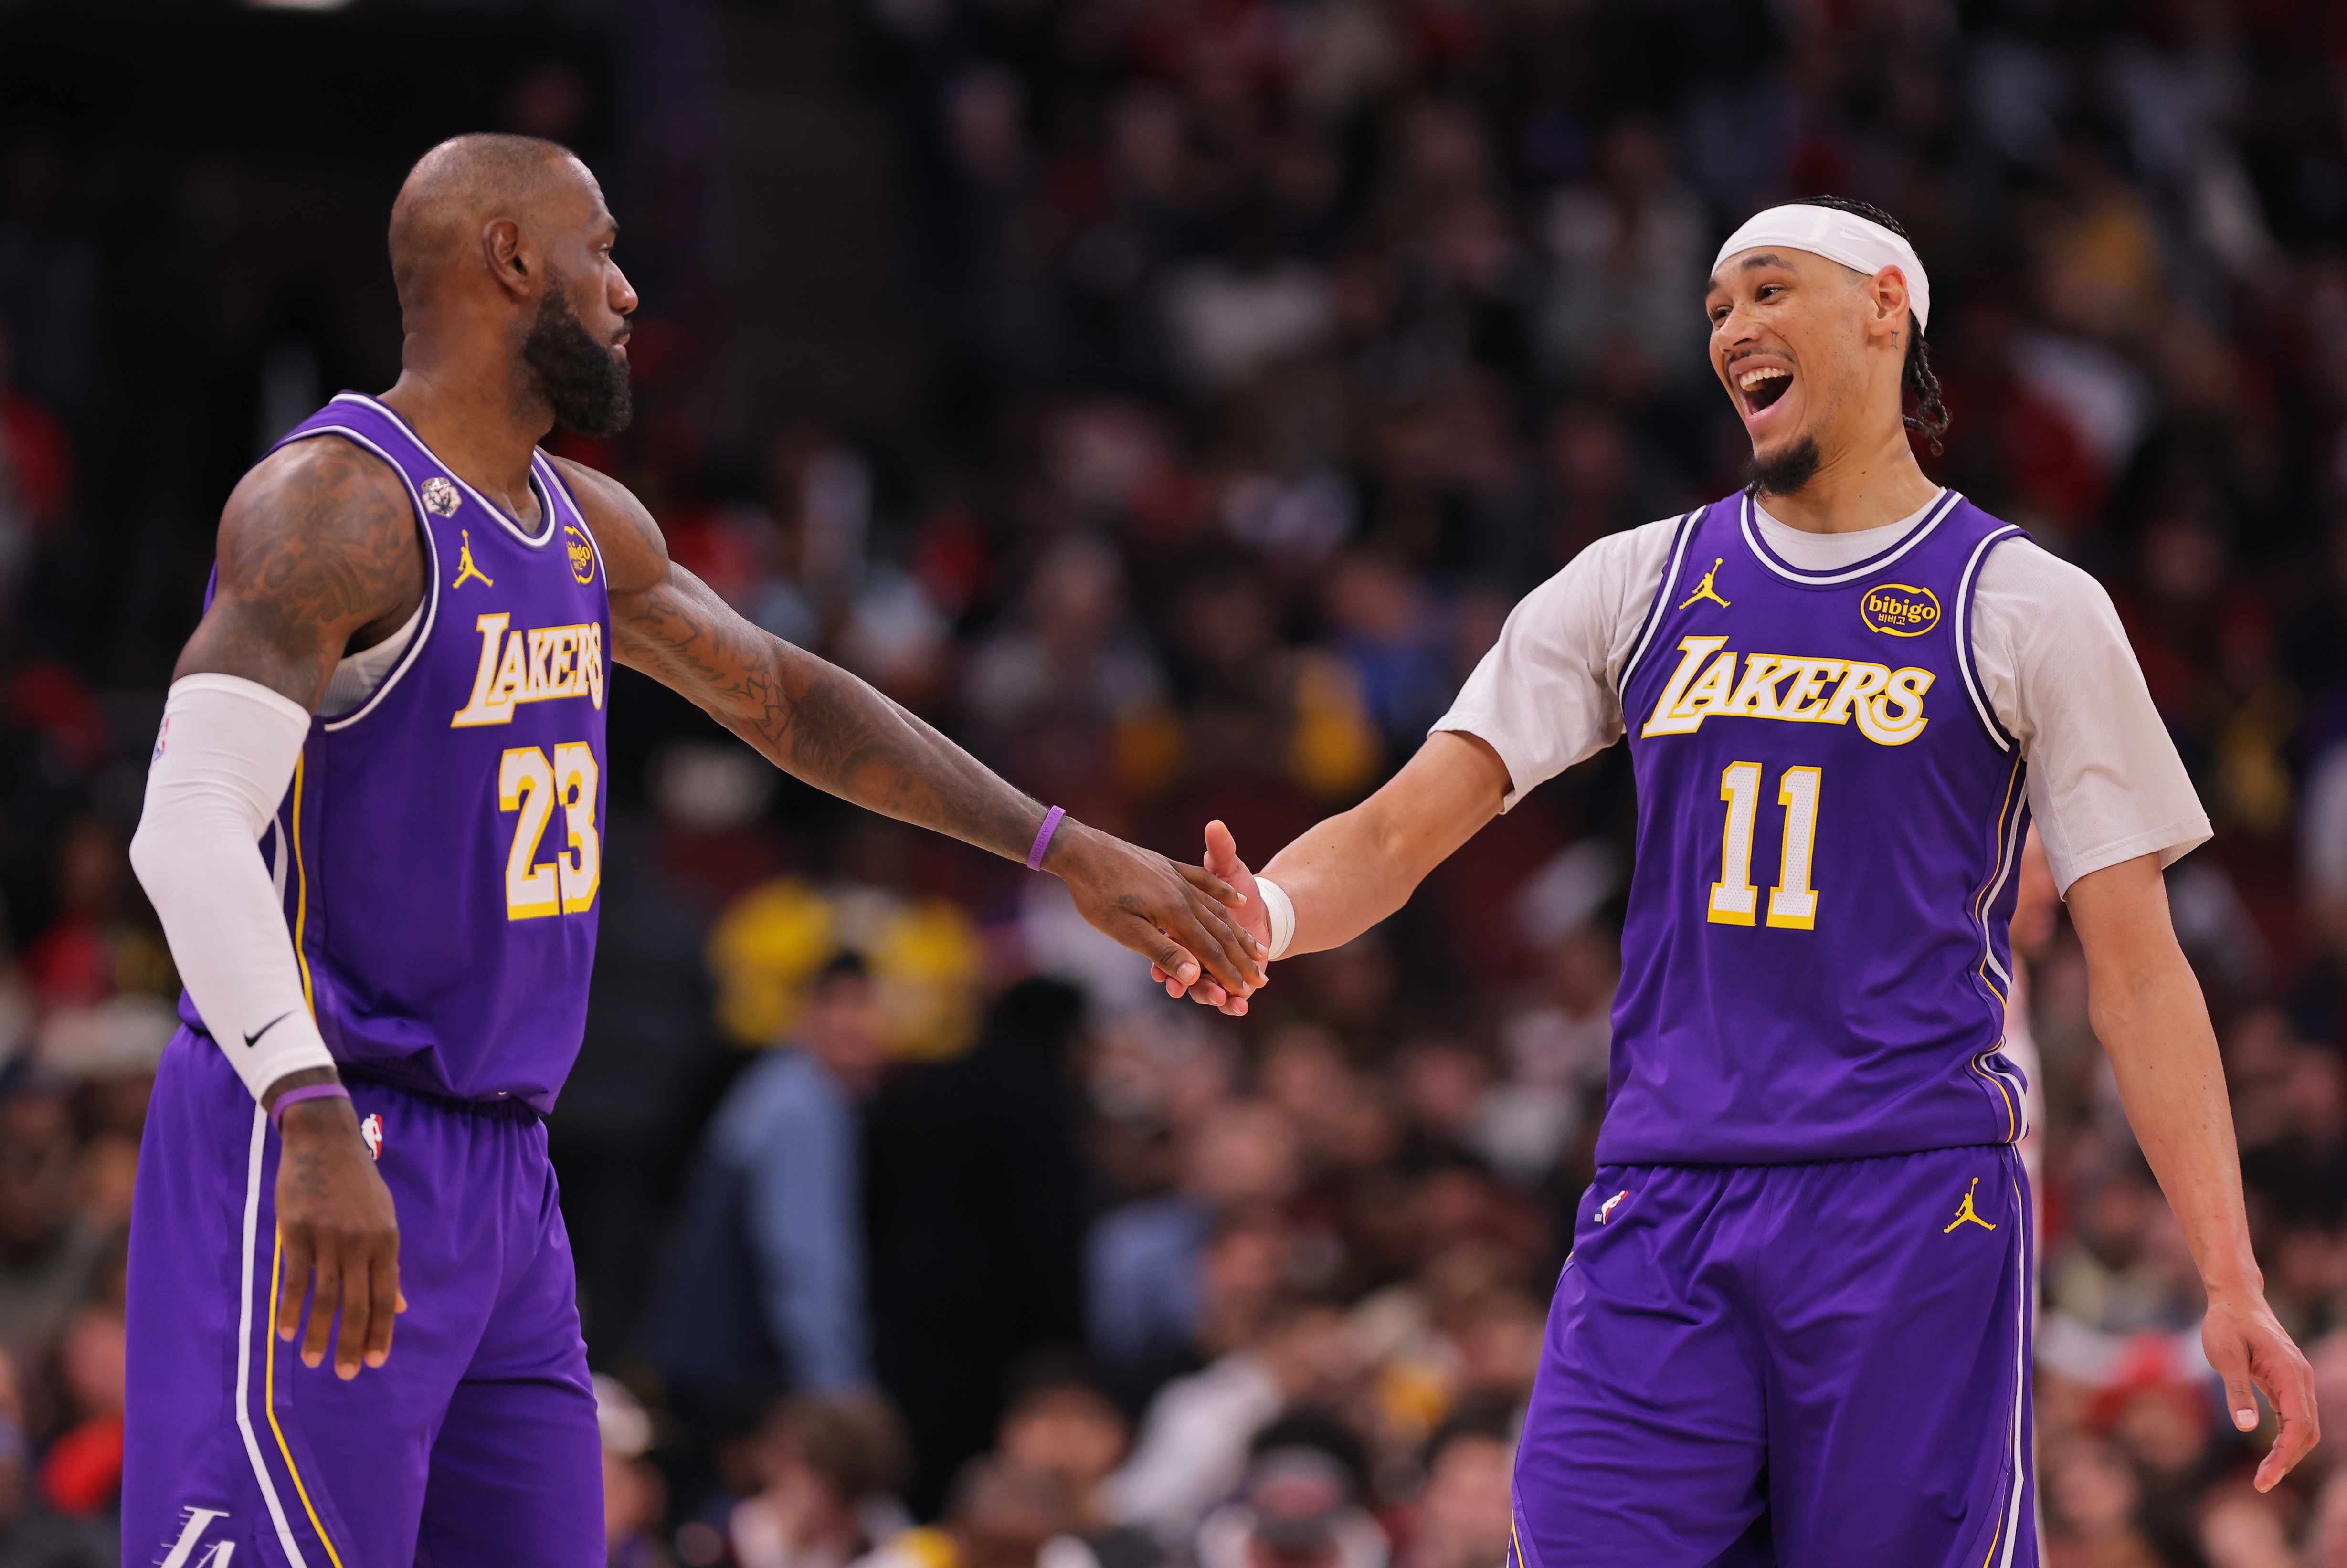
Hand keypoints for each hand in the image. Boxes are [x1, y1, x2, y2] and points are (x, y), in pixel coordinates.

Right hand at [270, 1077, 404, 1378]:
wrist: (325, 1142)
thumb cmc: (357, 1185)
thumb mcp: (383, 1219)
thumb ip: (387, 1265)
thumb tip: (401, 1305)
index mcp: (386, 1241)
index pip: (386, 1297)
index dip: (382, 1332)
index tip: (375, 1362)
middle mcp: (361, 1243)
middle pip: (358, 1304)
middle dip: (352, 1343)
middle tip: (346, 1374)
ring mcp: (328, 1238)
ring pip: (325, 1297)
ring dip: (317, 1334)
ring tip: (311, 1362)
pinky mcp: (297, 1233)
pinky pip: (293, 1279)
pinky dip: (289, 1309)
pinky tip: (284, 1333)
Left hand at [1049, 819, 1265, 998]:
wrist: (1082, 850)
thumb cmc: (1097, 895)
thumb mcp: (1123, 930)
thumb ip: (1161, 951)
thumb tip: (1192, 974)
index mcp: (1174, 914)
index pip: (1209, 951)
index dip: (1228, 973)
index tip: (1245, 992)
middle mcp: (1184, 895)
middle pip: (1220, 932)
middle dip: (1242, 958)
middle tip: (1260, 978)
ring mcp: (1178, 879)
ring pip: (1217, 910)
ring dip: (1238, 932)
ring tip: (1258, 947)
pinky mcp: (1169, 867)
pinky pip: (1205, 881)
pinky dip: (1224, 893)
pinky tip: (1238, 900)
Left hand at [2203, 1285, 2318, 1490]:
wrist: (2235, 1299)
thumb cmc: (2226, 1322)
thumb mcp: (2224, 1353)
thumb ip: (2236, 1389)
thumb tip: (2245, 1428)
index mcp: (2290, 1373)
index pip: (2298, 1426)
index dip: (2285, 1456)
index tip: (2265, 1479)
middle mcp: (2302, 1379)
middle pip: (2307, 1432)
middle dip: (2287, 1460)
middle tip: (2261, 1484)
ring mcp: (2298, 1381)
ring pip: (2305, 1427)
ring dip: (2289, 1452)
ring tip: (2264, 1475)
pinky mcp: (2288, 1382)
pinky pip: (2295, 1417)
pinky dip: (2287, 1438)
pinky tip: (2271, 1453)